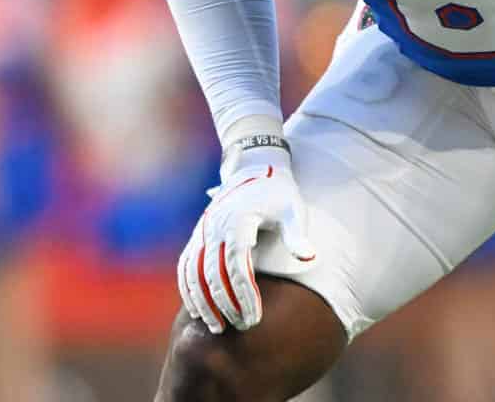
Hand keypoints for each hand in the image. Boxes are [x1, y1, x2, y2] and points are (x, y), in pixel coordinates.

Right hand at [177, 148, 315, 333]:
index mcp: (239, 220)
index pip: (237, 264)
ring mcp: (203, 231)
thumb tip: (309, 258)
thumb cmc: (279, 193)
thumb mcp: (293, 210)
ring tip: (217, 327)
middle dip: (226, 304)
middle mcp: (215, 226)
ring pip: (194, 273)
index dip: (244, 293)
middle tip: (242, 327)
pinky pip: (185, 266)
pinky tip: (197, 310)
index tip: (254, 316)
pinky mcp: (197, 235)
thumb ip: (297, 235)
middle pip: (214, 273)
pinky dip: (188, 289)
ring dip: (203, 302)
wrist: (255, 167)